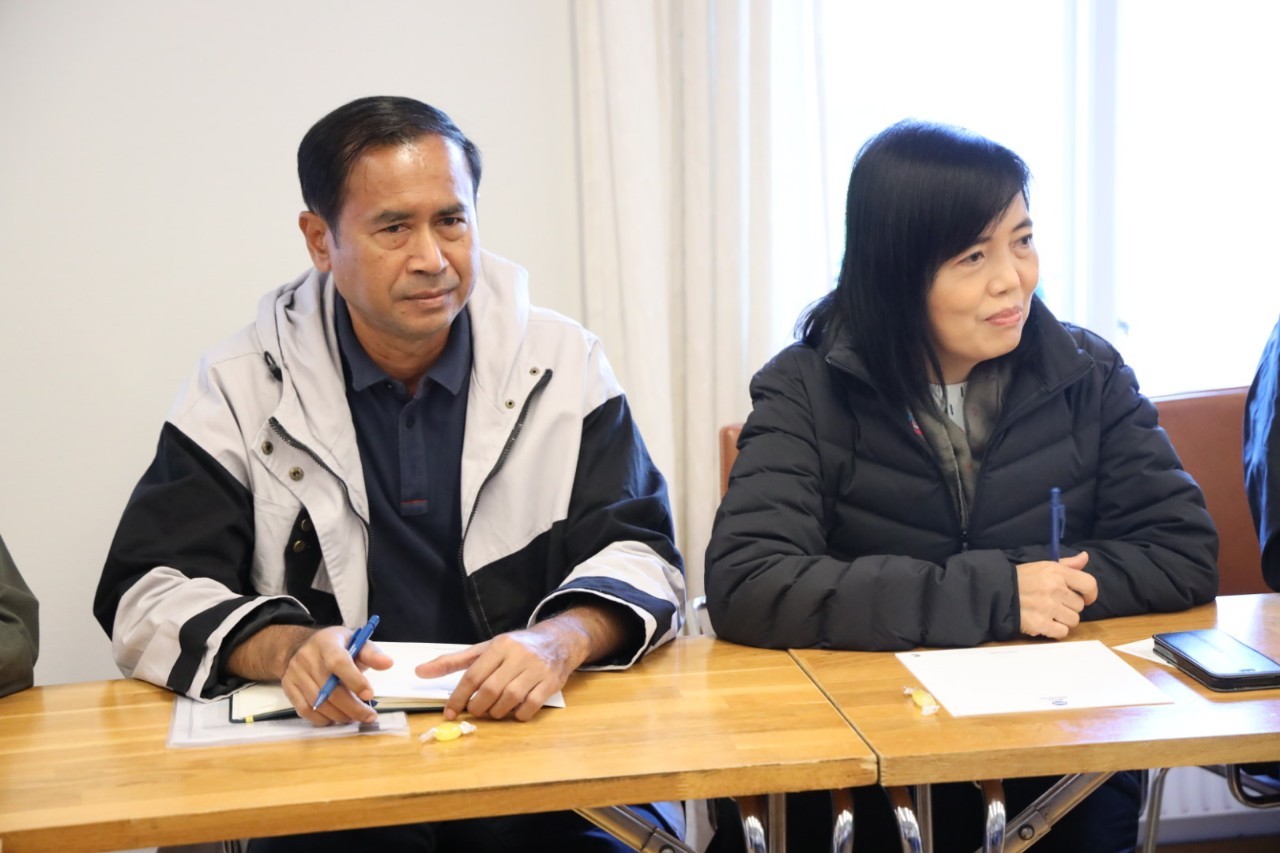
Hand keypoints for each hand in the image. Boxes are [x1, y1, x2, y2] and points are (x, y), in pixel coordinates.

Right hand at [279, 626, 392, 726]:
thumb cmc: (335, 646)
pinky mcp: (288, 688)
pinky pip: (305, 710)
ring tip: (355, 717)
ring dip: (340, 715)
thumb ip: (371, 653)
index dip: (354, 680)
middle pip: (329, 689)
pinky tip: (336, 718)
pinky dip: (323, 719)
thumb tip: (388, 663)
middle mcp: (307, 658)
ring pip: (318, 703)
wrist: (300, 647)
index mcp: (326, 643)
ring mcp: (295, 674)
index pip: (338, 662)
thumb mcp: (354, 640)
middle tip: (369, 716)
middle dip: (353, 707)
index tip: (369, 695)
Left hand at [415, 627, 581, 721]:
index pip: (473, 675)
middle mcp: (518, 656)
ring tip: (492, 711)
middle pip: (491, 689)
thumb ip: (453, 661)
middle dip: (478, 706)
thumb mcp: (485, 649)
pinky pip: (531, 705)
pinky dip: (519, 715)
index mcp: (499, 646)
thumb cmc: (515, 648)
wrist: (557, 640)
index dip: (458, 697)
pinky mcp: (551, 682)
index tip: (449, 713)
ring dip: (496, 712)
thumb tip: (419, 671)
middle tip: (474, 712)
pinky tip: (513, 713)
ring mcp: (536, 669)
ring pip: (510, 698)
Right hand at [1015, 552, 1096, 639]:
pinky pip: (1062, 632)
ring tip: (1048, 613)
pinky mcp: (1040, 624)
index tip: (1085, 598)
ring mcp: (1048, 607)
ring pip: (1073, 621)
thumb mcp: (1043, 566)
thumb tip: (1085, 556)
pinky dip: (1055, 630)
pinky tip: (1045, 623)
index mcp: (1057, 572)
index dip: (1090, 594)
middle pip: (1080, 606)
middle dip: (1069, 607)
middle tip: (1054, 603)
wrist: (996, 592)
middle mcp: (1054, 589)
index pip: (1089, 584)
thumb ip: (1066, 564)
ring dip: (1063, 619)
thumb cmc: (1021, 579)